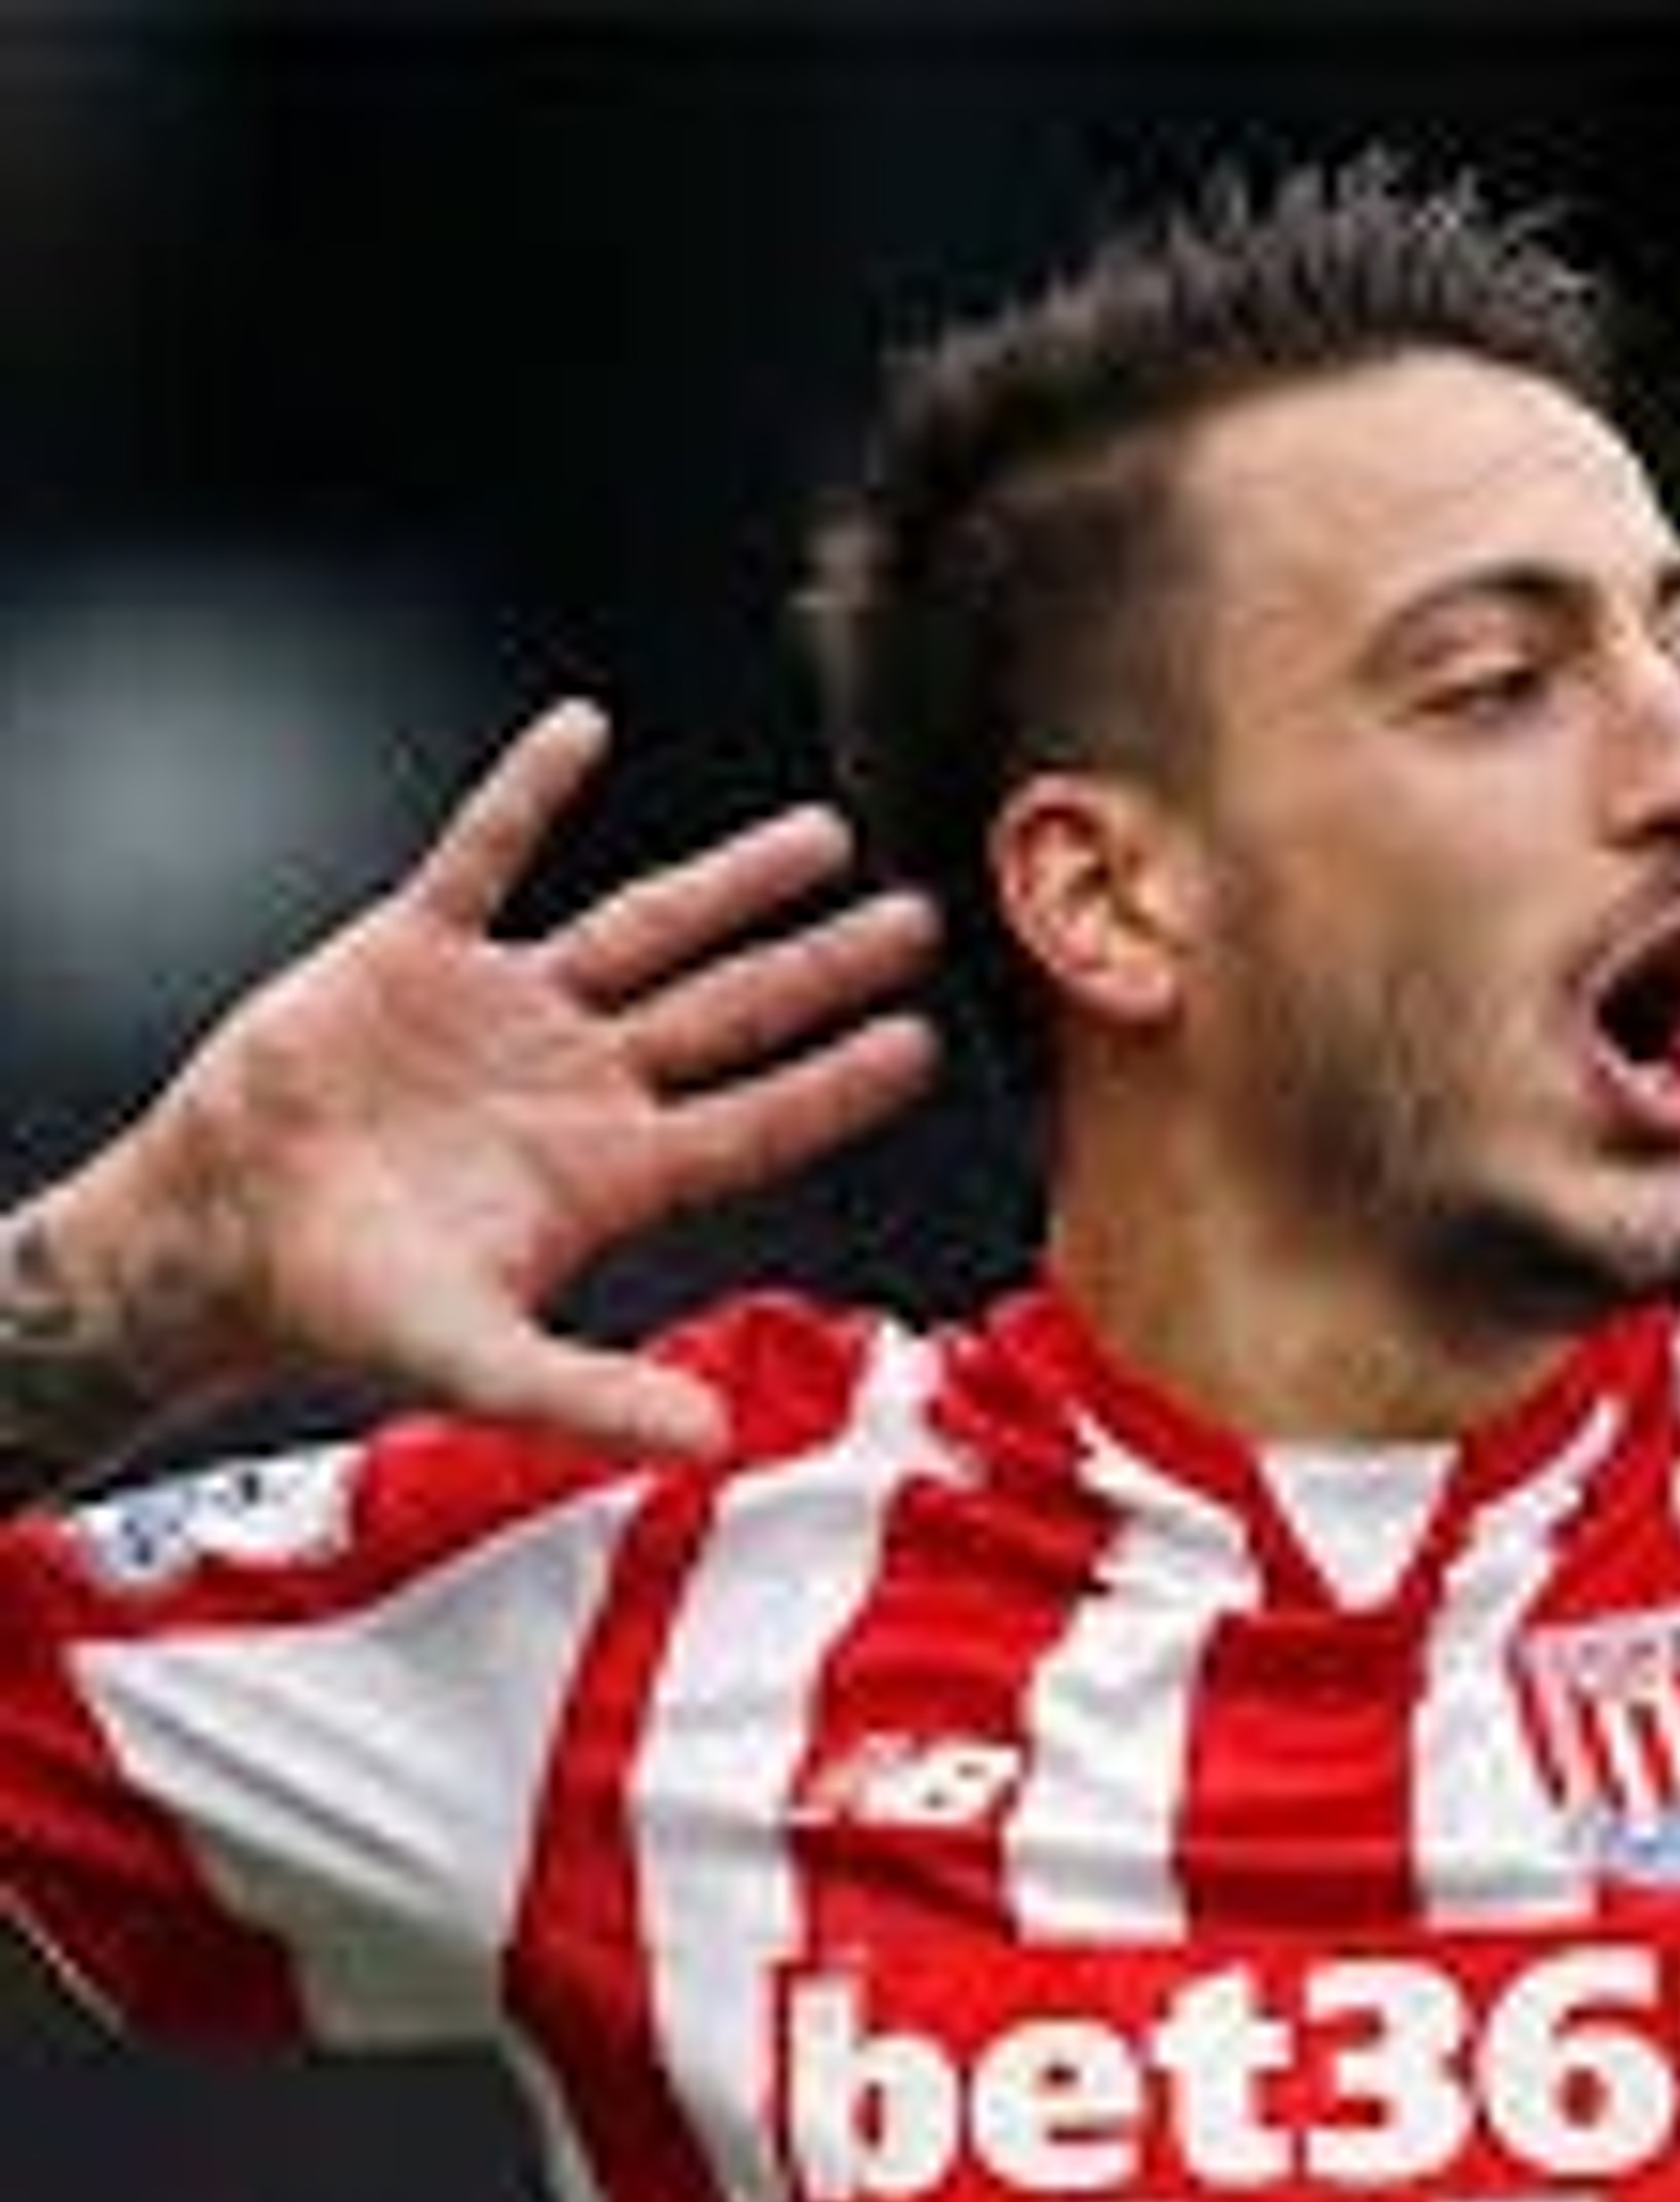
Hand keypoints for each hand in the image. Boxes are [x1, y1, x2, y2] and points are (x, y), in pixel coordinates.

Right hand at [68, 698, 937, 1458]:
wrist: (209, 1245)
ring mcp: (503, 1013)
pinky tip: (585, 731)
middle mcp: (578, 1083)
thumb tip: (713, 1445)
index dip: (839, 1085)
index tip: (923, 1043)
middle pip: (733, 1010)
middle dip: (824, 966)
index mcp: (608, 1172)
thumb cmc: (345, 1308)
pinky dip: (528, 793)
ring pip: (643, 929)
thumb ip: (595, 1398)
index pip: (757, 1119)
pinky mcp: (411, 955)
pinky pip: (481, 855)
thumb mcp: (479, 1361)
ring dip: (730, 883)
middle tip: (918, 922)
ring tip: (825, 838)